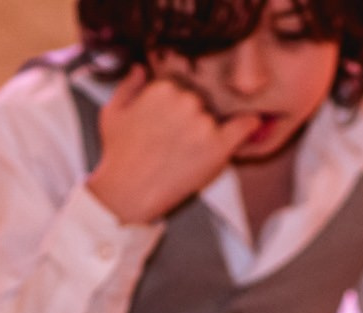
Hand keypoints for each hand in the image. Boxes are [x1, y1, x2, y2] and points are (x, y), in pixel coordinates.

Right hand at [86, 65, 260, 224]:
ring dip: (212, 128)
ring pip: (218, 116)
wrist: (128, 193)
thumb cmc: (118, 155)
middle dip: (195, 116)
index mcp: (163, 87)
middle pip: (202, 100)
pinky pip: (245, 126)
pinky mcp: (218, 146)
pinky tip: (249, 125)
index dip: (179, 105)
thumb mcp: (112, 112)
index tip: (173, 122)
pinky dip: (249, 124)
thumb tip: (140, 68)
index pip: (183, 87)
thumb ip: (128, 85)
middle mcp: (186, 100)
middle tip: (181, 140)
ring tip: (193, 151)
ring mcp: (203, 122)